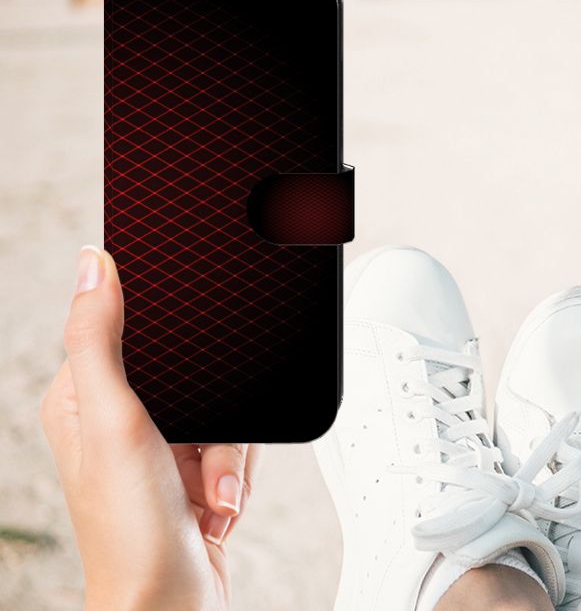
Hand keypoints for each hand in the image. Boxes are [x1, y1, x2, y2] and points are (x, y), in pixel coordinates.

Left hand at [41, 247, 260, 609]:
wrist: (172, 603)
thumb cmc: (131, 531)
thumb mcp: (114, 422)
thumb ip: (99, 340)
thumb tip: (93, 265)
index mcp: (82, 398)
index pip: (123, 329)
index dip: (163, 331)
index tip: (189, 341)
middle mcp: (119, 419)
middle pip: (193, 369)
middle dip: (214, 415)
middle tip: (201, 452)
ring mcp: (159, 446)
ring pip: (223, 405)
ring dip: (228, 452)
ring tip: (210, 490)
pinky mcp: (194, 469)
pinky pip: (237, 440)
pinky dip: (236, 471)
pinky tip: (218, 501)